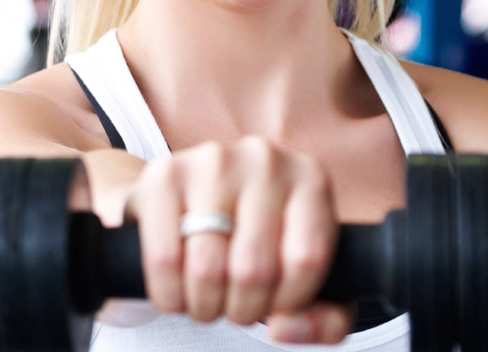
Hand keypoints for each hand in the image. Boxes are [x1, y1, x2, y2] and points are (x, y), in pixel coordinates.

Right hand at [126, 137, 351, 343]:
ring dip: (204, 306)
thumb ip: (324, 319)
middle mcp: (264, 159)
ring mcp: (211, 162)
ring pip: (207, 268)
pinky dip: (169, 294)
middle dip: (241, 309)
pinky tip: (176, 291)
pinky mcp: (163, 175)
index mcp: (310, 179)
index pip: (307, 258)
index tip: (275, 305)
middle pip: (253, 268)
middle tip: (233, 307)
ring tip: (206, 301)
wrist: (190, 202)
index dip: (288, 301)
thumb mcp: (303, 280)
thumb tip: (284, 328)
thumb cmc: (255, 243)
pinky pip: (164, 259)